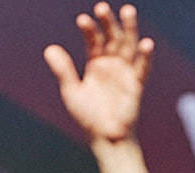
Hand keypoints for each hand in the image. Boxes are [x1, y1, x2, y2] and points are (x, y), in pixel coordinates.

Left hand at [43, 3, 153, 145]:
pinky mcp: (136, 84)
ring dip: (129, 28)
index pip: (93, 41)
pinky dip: (145, 55)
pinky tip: (146, 43)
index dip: (88, 30)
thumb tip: (49, 48)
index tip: (82, 20)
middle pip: (112, 37)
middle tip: (101, 7)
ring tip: (127, 10)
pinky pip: (143, 67)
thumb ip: (63, 70)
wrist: (105, 137)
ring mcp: (125, 71)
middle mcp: (112, 63)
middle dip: (108, 22)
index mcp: (96, 63)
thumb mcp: (72, 91)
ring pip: (129, 45)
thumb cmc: (88, 115)